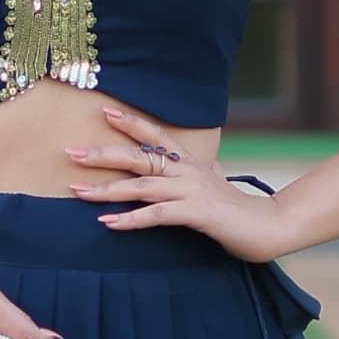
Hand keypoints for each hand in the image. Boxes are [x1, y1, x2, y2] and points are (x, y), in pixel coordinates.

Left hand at [63, 98, 286, 259]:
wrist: (268, 226)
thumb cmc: (237, 208)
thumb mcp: (217, 183)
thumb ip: (208, 170)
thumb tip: (209, 160)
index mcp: (189, 162)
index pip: (156, 135)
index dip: (131, 122)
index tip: (104, 111)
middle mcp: (187, 171)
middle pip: (139, 156)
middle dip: (103, 154)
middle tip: (70, 151)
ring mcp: (192, 190)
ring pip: (142, 185)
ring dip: (107, 189)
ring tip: (78, 191)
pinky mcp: (197, 213)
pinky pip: (158, 214)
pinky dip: (131, 219)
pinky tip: (108, 222)